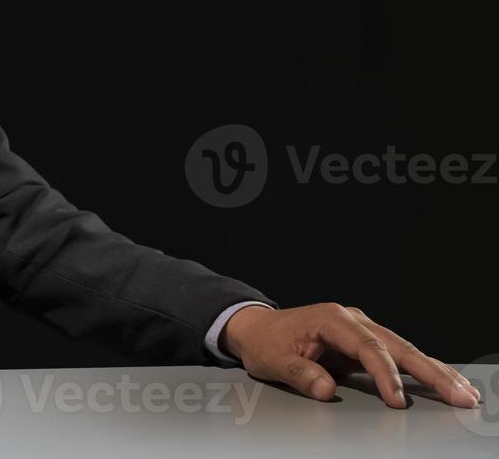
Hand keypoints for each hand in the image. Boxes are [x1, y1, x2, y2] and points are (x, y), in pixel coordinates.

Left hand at [221, 302, 482, 408]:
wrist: (256, 328)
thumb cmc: (265, 342)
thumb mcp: (273, 360)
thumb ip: (299, 373)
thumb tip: (324, 388)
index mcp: (331, 319)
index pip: (367, 347)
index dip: (385, 374)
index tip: (397, 401)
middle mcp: (352, 320)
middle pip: (398, 345)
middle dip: (430, 371)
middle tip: (458, 395)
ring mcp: (361, 329)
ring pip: (405, 350)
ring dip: (435, 371)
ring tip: (464, 392)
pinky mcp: (364, 343)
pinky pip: (398, 356)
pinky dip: (422, 370)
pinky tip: (445, 382)